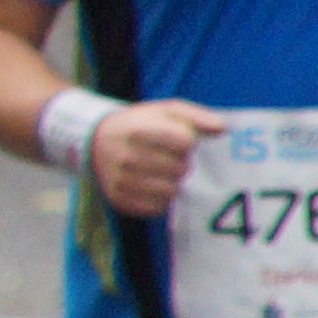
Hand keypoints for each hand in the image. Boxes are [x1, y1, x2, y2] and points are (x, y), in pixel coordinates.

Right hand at [86, 97, 224, 219]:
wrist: (95, 140)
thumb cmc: (140, 124)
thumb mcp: (166, 110)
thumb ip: (196, 116)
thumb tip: (222, 129)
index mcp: (138, 129)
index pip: (185, 142)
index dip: (188, 141)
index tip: (176, 138)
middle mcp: (126, 156)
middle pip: (180, 168)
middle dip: (180, 162)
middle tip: (168, 156)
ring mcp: (121, 180)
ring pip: (171, 190)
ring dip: (172, 181)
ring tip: (161, 171)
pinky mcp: (118, 199)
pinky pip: (156, 207)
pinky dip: (161, 198)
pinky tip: (152, 185)